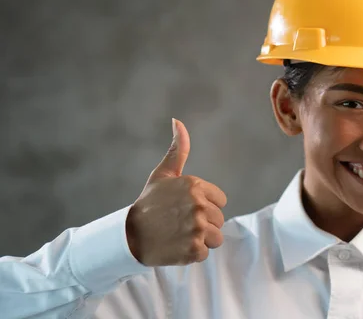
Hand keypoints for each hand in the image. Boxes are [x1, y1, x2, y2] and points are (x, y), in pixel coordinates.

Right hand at [125, 119, 227, 265]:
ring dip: (201, 240)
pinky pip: (205, 253)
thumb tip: (178, 121)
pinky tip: (176, 246)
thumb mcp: (163, 174)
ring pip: (216, 238)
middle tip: (179, 223)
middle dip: (203, 224)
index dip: (205, 206)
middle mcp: (199, 205)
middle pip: (219, 220)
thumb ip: (177, 150)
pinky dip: (192, 254)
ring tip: (180, 235)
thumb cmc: (149, 204)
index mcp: (195, 186)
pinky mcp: (194, 249)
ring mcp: (197, 228)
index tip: (185, 208)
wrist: (129, 236)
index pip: (221, 201)